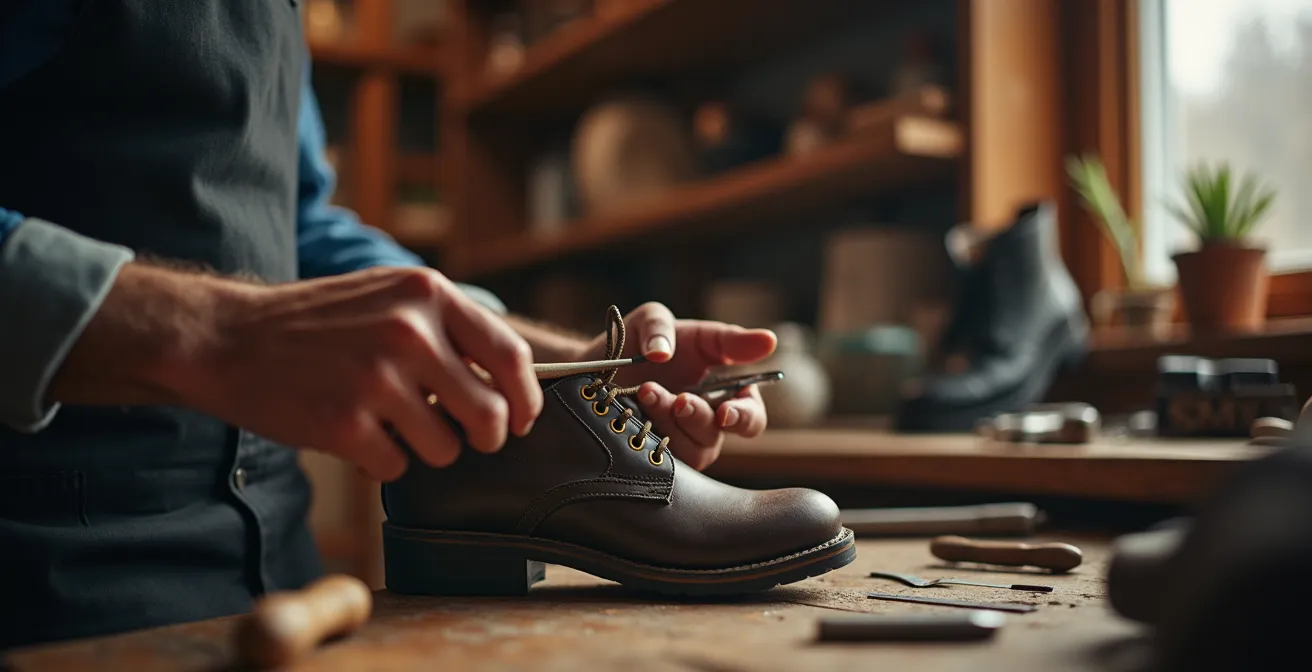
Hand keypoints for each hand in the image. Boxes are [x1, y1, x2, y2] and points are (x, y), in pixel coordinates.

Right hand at [183, 267, 541, 480]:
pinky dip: (381, 461)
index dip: (525, 399)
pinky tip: (353, 433)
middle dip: (481, 437)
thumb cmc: (318, 323)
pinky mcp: (345, 423)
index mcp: (427, 294)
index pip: (510, 356)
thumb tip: (511, 385)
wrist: (228, 338)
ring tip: (387, 423)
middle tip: (460, 436)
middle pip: (489, 415)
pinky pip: (397, 467)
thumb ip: (448, 329)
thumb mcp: (390, 297)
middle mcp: (409, 332)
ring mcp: (377, 379)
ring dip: (424, 449)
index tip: (522, 419)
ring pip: (446, 449)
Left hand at [574, 303, 775, 469]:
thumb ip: (717, 333)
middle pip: (724, 440)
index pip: (750, 411)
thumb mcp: (663, 320)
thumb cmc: (636, 341)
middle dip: (704, 420)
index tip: (725, 412)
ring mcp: (682, 441)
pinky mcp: (656, 457)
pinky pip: (663, 460)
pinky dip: (649, 436)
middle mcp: (707, 420)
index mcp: (723, 389)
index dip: (745, 416)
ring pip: (693, 447)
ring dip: (670, 420)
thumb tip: (768, 341)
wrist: (588, 364)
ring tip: (645, 392)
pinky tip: (631, 414)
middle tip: (680, 401)